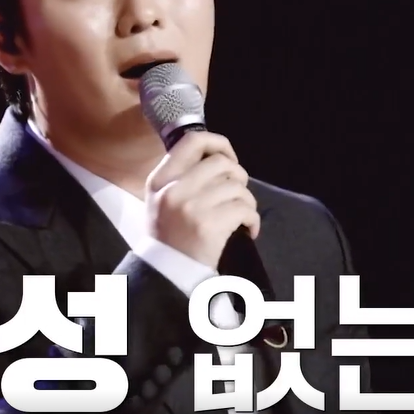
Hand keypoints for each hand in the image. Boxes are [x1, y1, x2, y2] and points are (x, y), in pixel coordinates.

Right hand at [145, 131, 260, 267]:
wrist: (166, 273)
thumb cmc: (168, 235)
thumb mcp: (163, 199)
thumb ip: (183, 176)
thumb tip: (221, 157)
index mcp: (161, 178)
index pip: (193, 141)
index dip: (219, 143)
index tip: (228, 159)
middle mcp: (174, 188)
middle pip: (222, 163)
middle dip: (238, 176)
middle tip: (237, 194)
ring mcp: (192, 206)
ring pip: (237, 187)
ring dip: (247, 201)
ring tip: (242, 215)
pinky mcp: (210, 225)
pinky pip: (244, 209)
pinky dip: (252, 219)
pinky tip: (248, 229)